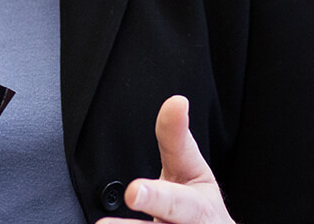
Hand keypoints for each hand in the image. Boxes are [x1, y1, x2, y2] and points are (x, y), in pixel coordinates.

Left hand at [100, 95, 237, 223]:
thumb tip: (176, 101)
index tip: (135, 191)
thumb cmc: (196, 206)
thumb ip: (176, 140)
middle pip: (168, 223)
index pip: (178, 201)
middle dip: (145, 217)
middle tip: (116, 211)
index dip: (157, 198)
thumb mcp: (191, 172)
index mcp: (198, 206)